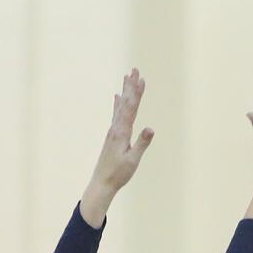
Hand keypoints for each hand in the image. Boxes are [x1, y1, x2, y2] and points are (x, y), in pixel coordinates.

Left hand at [80, 68, 154, 226]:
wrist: (101, 183)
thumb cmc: (119, 174)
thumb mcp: (133, 160)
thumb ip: (142, 143)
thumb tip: (151, 128)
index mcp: (121, 132)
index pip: (132, 108)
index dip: (137, 93)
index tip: (142, 79)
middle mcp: (115, 128)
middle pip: (126, 103)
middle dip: (131, 86)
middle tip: (134, 70)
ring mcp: (113, 131)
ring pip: (121, 106)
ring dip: (125, 91)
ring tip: (127, 77)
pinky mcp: (112, 136)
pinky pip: (116, 114)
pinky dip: (118, 104)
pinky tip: (117, 97)